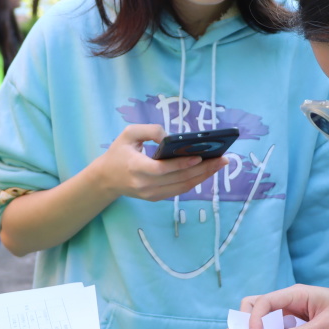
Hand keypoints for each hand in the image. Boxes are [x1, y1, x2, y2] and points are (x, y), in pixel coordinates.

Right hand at [88, 124, 226, 201]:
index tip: (200, 155)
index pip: (162, 169)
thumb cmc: (118, 153)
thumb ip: (149, 130)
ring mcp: (151, 194)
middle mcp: (144, 185)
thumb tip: (170, 138)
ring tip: (219, 164)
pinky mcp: (156, 198)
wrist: (106, 179)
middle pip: (178, 179)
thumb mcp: (128, 134)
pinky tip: (206, 171)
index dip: (182, 164)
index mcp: (136, 168)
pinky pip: (179, 190)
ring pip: (183, 187)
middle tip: (222, 158)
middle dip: (202, 169)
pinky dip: (195, 181)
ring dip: (203, 176)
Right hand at [238, 284, 328, 328]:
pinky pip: (278, 328)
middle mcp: (291, 300)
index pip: (264, 301)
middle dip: (250, 321)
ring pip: (266, 318)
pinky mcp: (297, 322)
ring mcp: (293, 311)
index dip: (254, 318)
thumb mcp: (327, 325)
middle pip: (259, 305)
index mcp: (297, 294)